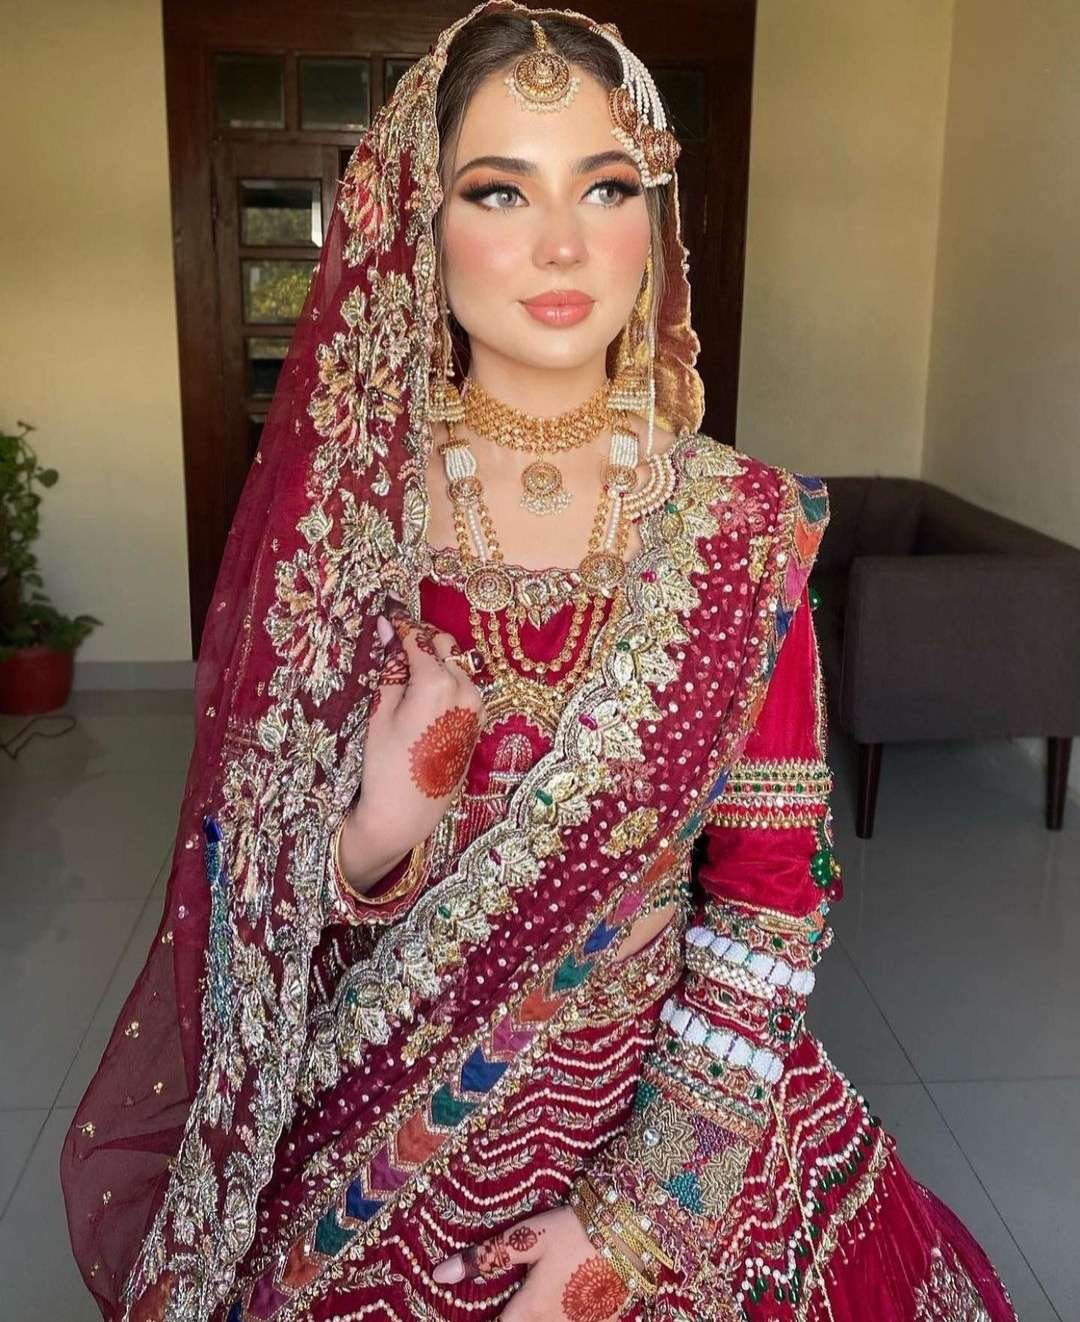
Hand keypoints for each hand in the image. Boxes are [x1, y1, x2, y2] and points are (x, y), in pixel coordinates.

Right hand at [337, 603, 484, 892]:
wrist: (407, 812)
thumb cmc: (385, 764)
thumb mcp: (380, 711)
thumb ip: (390, 667)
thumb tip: (387, 629)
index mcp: (438, 682)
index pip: (419, 639)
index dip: (400, 624)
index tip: (387, 611)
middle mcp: (465, 690)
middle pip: (445, 646)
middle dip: (422, 640)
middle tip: (395, 645)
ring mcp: (476, 707)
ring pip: (457, 666)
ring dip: (436, 661)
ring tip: (406, 672)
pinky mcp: (477, 722)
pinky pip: (463, 687)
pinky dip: (445, 681)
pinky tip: (421, 694)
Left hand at [432, 1206, 631, 1321]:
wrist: (632, 1234)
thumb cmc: (575, 1232)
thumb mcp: (529, 1236)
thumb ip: (487, 1256)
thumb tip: (440, 1275)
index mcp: (529, 1311)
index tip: (474, 1314)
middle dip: (513, 1319)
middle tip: (513, 1300)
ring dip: (537, 1316)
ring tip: (534, 1299)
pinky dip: (562, 1316)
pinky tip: (565, 1297)